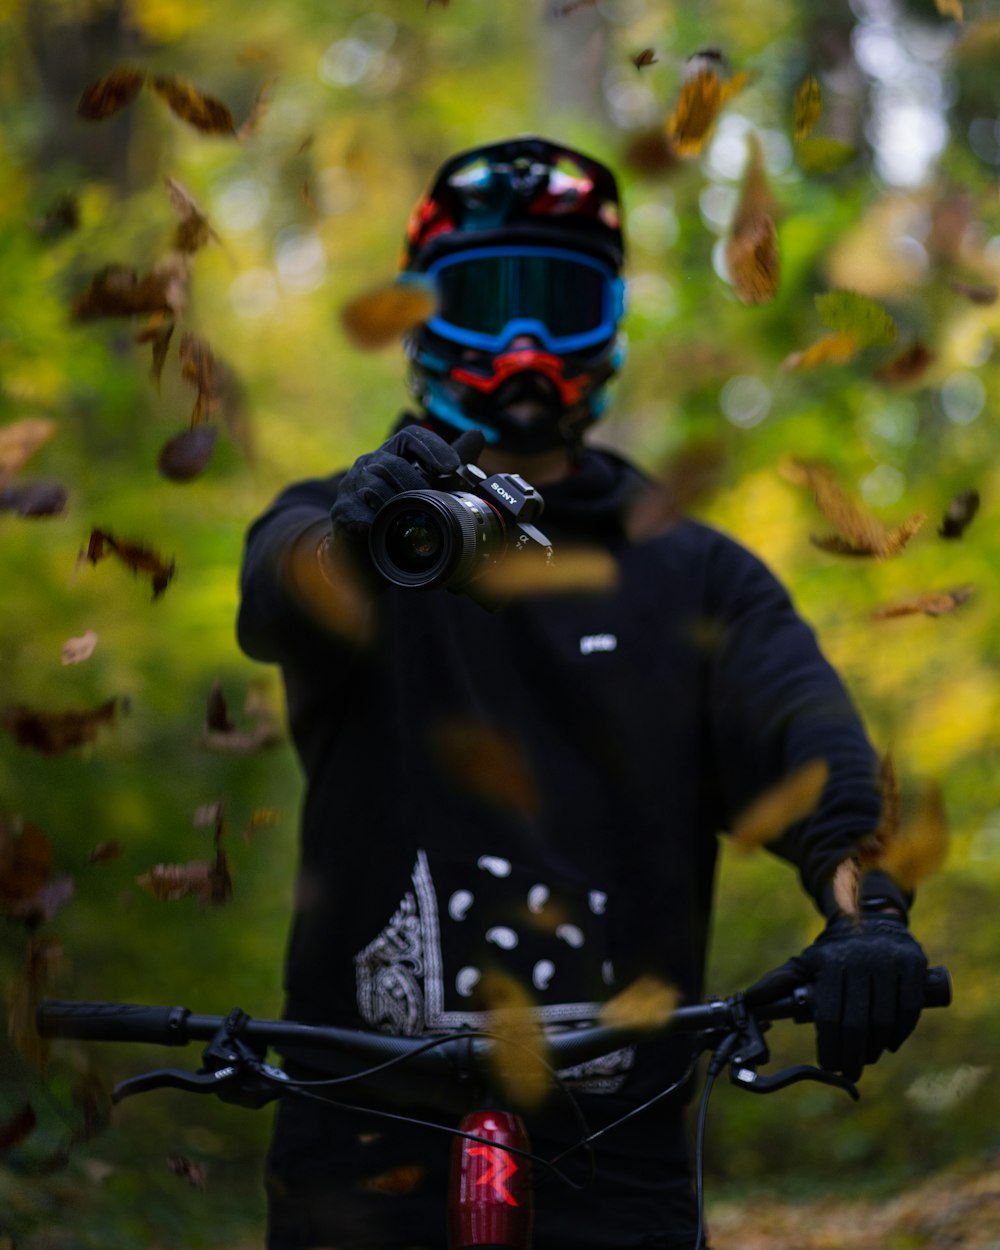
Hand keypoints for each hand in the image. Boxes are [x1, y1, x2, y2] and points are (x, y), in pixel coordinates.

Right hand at [330, 426, 461, 543]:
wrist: (363, 547)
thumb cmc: (397, 511)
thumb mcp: (426, 485)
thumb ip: (451, 464)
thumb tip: (477, 434)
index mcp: (390, 453)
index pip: (410, 436)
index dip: (432, 446)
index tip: (451, 466)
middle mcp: (367, 465)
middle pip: (391, 464)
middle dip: (415, 484)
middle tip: (433, 501)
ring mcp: (351, 488)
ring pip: (374, 488)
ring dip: (398, 505)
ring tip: (413, 518)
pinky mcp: (341, 512)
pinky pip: (360, 514)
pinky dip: (378, 523)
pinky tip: (388, 531)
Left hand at [749, 914, 927, 1081]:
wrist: (869, 919)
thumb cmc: (833, 952)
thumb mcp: (805, 962)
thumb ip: (779, 981)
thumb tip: (749, 1000)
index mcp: (831, 962)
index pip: (830, 1015)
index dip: (830, 1046)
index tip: (827, 1064)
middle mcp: (862, 961)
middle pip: (858, 1023)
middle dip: (851, 1055)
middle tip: (848, 1072)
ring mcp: (890, 963)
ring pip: (885, 1020)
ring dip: (875, 1049)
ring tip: (865, 1059)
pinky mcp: (914, 966)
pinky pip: (909, 1009)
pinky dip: (900, 1033)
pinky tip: (889, 1045)